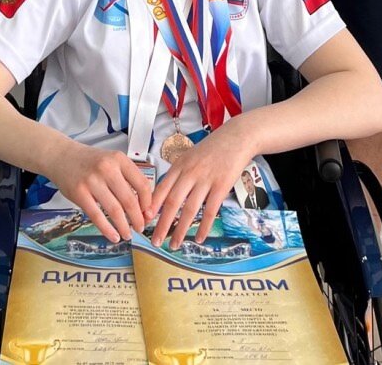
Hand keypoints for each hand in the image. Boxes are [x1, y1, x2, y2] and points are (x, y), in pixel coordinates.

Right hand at [49, 143, 152, 242]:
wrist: (62, 156)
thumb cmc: (90, 161)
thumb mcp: (112, 160)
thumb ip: (127, 178)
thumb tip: (144, 204)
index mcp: (119, 159)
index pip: (142, 184)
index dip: (148, 203)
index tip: (149, 214)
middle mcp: (107, 168)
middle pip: (129, 200)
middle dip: (138, 219)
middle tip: (141, 228)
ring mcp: (92, 180)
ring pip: (114, 210)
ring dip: (124, 226)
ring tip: (128, 234)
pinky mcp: (80, 193)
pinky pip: (97, 216)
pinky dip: (107, 230)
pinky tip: (114, 236)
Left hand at [148, 121, 254, 247]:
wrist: (237, 137)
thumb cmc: (213, 148)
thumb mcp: (190, 156)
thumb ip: (179, 173)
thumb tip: (166, 193)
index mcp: (180, 165)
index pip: (161, 188)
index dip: (152, 206)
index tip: (144, 220)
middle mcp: (190, 172)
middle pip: (172, 202)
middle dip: (162, 224)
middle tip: (155, 241)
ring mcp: (205, 179)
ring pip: (189, 209)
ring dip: (180, 230)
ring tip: (174, 245)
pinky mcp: (221, 186)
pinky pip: (210, 211)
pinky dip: (203, 227)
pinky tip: (199, 238)